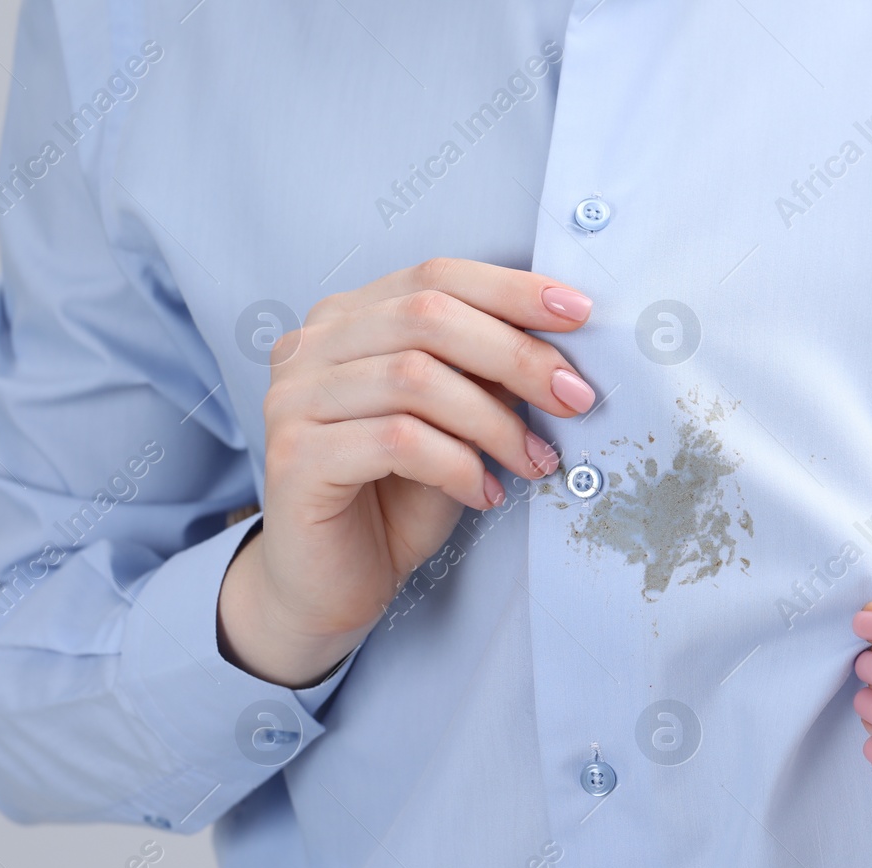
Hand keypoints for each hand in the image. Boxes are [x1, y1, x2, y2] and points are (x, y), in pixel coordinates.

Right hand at [219, 258, 595, 686]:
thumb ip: (484, 378)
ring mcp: (293, 398)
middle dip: (516, 354)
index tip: (578, 314)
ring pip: (415, 376)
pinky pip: (397, 440)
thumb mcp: (454, 426)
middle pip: (427, 315)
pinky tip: (483, 494)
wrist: (327, 588)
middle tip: (574, 397)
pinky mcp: (294, 455)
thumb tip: (557, 350)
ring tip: (534, 461)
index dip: (511, 290)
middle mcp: (309, 346)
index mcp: (346, 319)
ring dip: (495, 422)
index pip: (434, 276)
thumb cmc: (392, 503)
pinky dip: (457, 466)